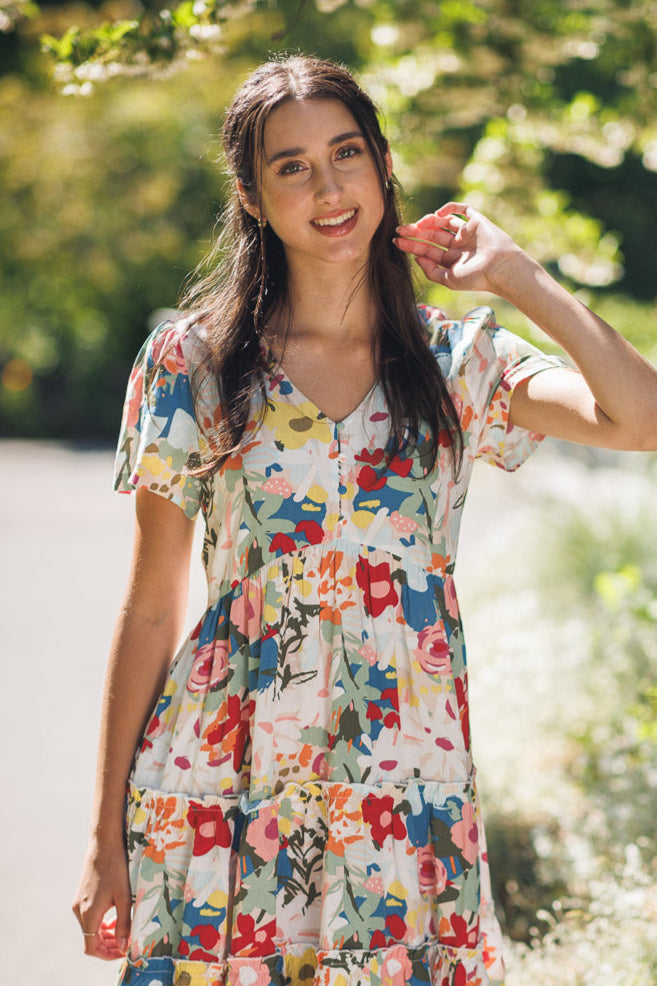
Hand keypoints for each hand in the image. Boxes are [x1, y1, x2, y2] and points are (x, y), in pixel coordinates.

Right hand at [72, 839, 131, 960]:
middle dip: (108, 945)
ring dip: (105, 935)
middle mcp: (79, 911)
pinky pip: (89, 918)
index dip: (107, 954)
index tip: (123, 952)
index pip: (92, 947)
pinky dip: (101, 923)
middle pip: (90, 940)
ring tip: (123, 933)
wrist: (104, 843)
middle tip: (126, 944)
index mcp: (89, 914)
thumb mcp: (124, 897)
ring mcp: (79, 903)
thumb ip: (124, 923)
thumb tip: (124, 946)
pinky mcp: (81, 896)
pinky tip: (114, 919)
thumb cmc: (116, 867)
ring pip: (90, 929)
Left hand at [394, 202, 527, 294]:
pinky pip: (461, 209)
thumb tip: (417, 258)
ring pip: (443, 222)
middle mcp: (458, 245)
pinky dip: (449, 208)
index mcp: (452, 260)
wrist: (499, 268)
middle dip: (416, 233)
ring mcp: (467, 232)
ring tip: (419, 225)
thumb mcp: (448, 279)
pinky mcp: (476, 220)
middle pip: (432, 236)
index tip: (397, 241)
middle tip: (400, 230)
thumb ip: (431, 270)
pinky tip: (437, 213)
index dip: (412, 246)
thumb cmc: (476, 278)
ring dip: (429, 221)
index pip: (428, 250)